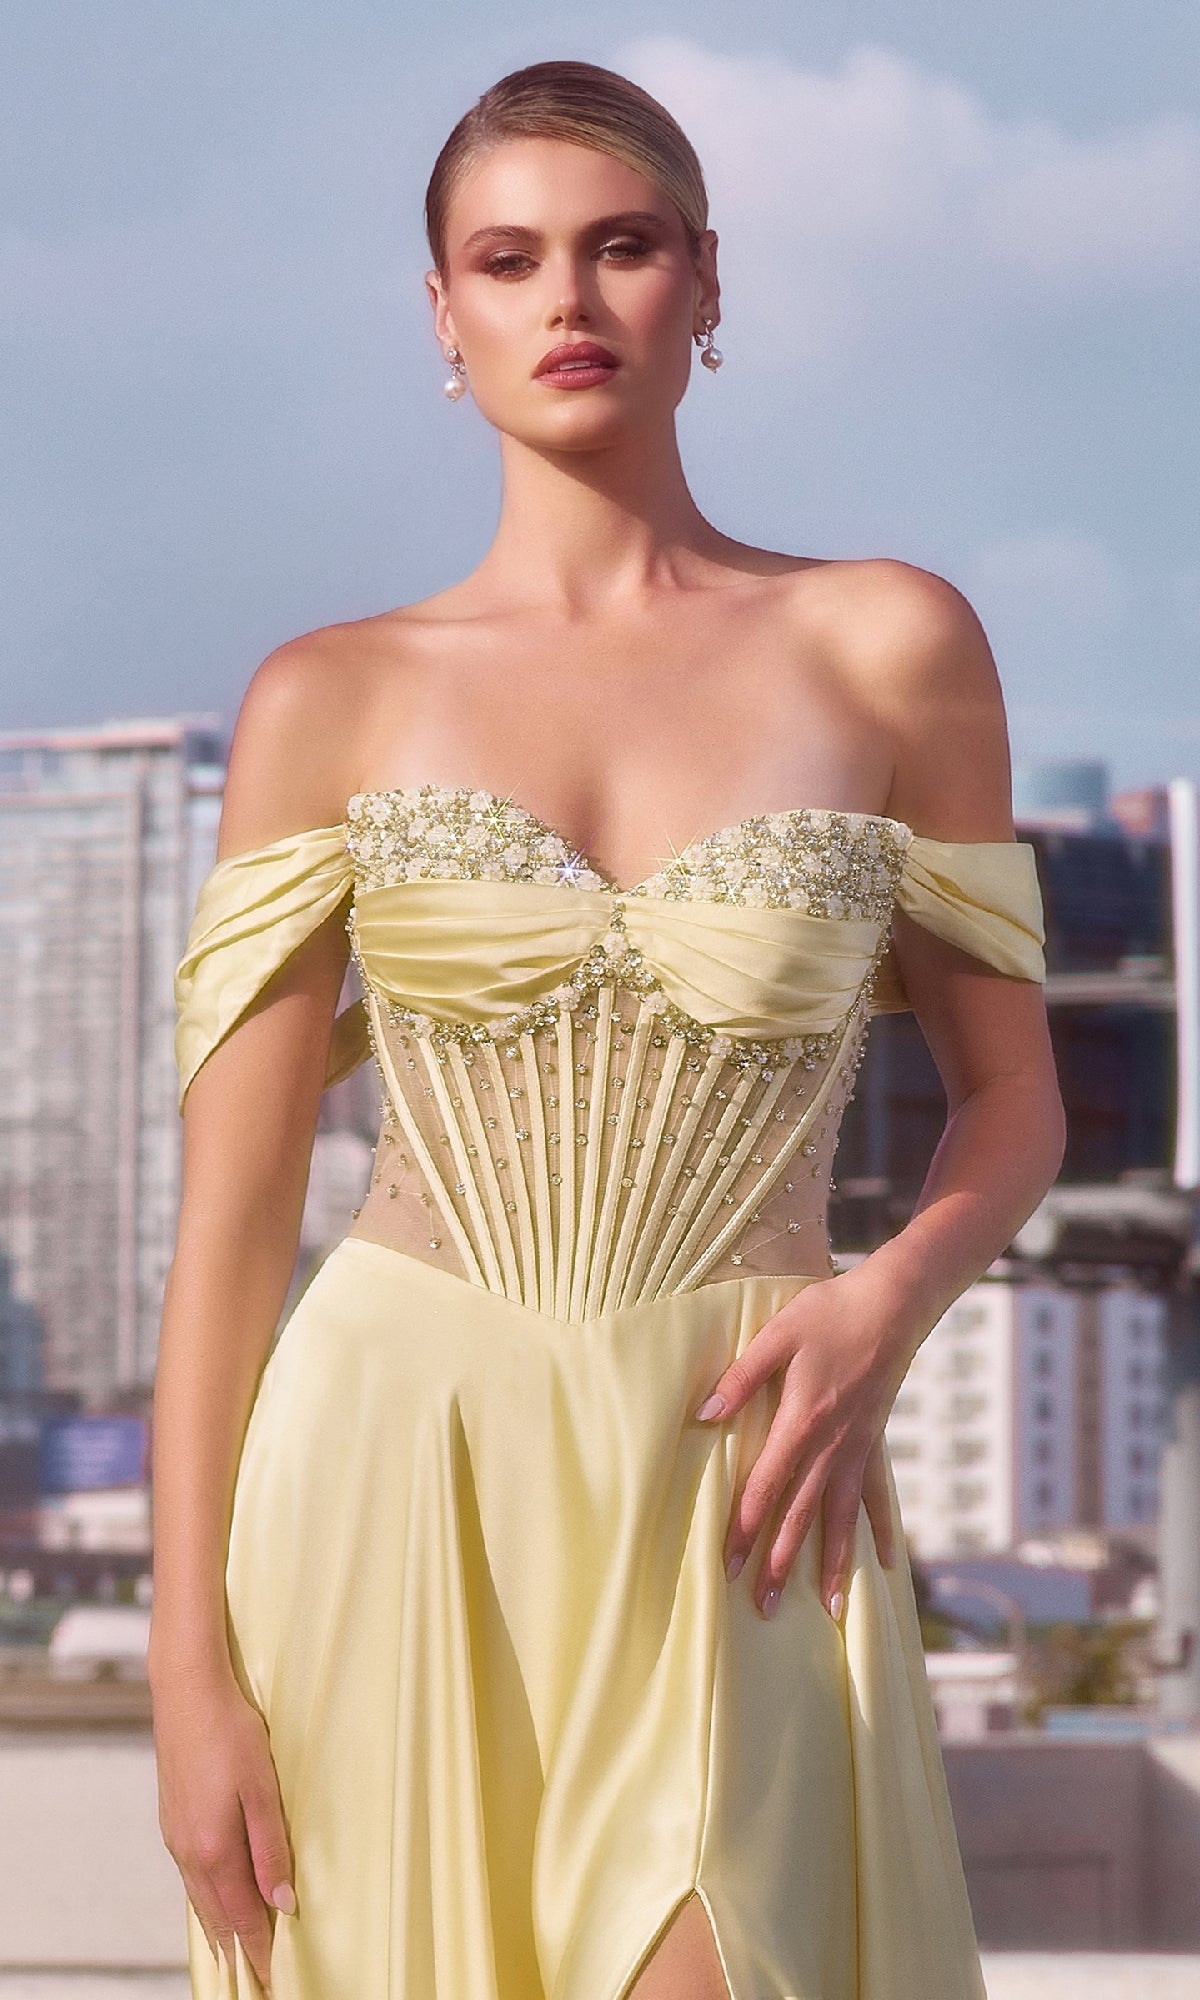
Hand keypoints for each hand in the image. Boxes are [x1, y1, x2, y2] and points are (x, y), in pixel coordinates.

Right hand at [152, 1660, 294, 1992]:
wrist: (186, 1692)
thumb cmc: (231, 1734)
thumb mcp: (262, 1790)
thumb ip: (272, 1850)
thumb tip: (283, 1903)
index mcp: (215, 1850)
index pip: (242, 1916)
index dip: (259, 1949)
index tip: (273, 1977)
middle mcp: (189, 1852)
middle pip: (217, 1915)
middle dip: (238, 1946)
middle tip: (257, 1973)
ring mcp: (176, 1837)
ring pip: (200, 1897)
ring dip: (220, 1924)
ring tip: (236, 1949)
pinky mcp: (172, 1821)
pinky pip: (190, 1876)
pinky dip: (205, 1898)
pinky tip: (214, 1896)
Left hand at [694, 1267, 903, 1619]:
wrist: (892, 1303)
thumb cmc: (829, 1312)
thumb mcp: (776, 1336)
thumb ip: (740, 1378)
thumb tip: (704, 1414)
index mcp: (800, 1422)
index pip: (766, 1488)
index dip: (746, 1529)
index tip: (729, 1566)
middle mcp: (831, 1446)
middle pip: (801, 1516)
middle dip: (782, 1564)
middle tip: (765, 1608)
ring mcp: (858, 1448)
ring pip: (842, 1518)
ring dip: (834, 1565)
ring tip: (831, 1611)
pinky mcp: (876, 1442)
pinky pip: (877, 1498)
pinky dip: (879, 1533)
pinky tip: (883, 1567)